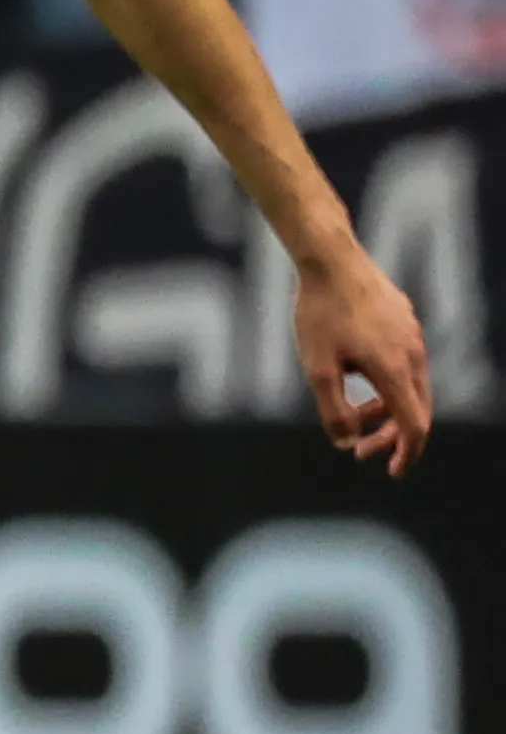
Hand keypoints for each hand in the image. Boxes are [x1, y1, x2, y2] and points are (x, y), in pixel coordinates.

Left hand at [292, 247, 433, 476]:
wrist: (330, 261)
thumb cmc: (319, 314)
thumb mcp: (317, 369)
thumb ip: (333, 410)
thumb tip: (346, 442)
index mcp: (395, 371)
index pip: (414, 425)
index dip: (406, 453)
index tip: (393, 472)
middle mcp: (413, 355)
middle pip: (414, 410)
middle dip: (390, 436)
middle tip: (359, 451)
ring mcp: (412, 337)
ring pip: (409, 387)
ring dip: (384, 410)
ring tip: (350, 415)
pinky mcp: (405, 322)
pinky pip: (403, 365)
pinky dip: (385, 384)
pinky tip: (355, 377)